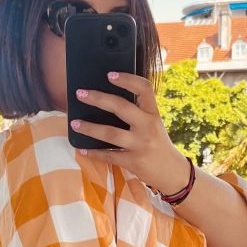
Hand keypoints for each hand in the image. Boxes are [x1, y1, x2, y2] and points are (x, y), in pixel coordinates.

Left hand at [71, 72, 186, 192]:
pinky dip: (94, 153)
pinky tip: (82, 149)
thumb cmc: (157, 143)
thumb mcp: (153, 124)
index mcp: (153, 113)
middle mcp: (148, 127)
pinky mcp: (133, 162)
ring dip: (90, 128)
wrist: (172, 172)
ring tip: (74, 123)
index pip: (144, 89)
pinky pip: (109, 156)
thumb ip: (138, 113)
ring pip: (111, 134)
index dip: (127, 79)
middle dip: (98, 99)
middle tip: (80, 94)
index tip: (110, 74)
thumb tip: (106, 101)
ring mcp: (140, 145)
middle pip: (121, 107)